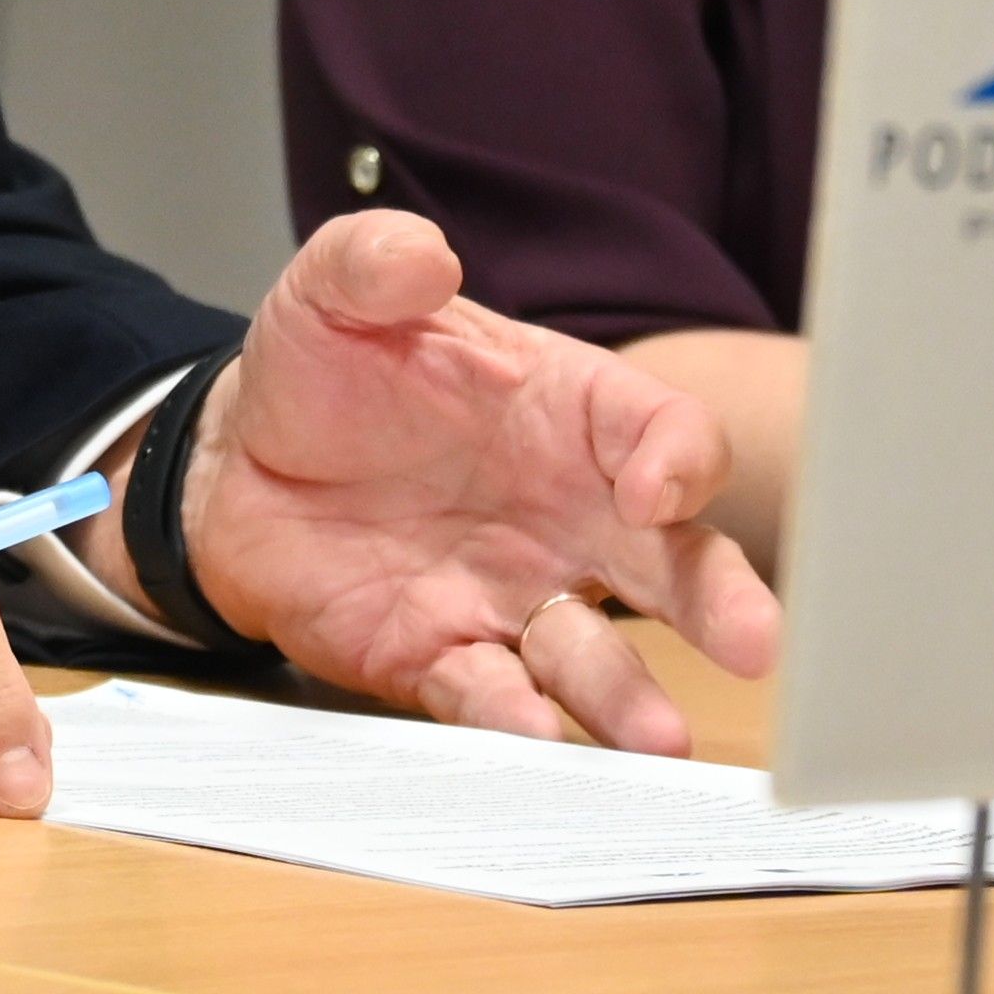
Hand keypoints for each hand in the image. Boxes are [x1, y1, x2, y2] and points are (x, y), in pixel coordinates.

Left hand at [143, 212, 781, 753]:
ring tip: (657, 739)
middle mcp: (568, 519)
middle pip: (670, 564)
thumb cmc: (322, 375)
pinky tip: (533, 734)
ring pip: (593, 656)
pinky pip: (488, 694)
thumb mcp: (335, 294)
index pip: (664, 434)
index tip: (654, 491)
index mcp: (570, 417)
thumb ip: (374, 264)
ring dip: (627, 696)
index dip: (677, 461)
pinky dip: (513, 718)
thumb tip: (421, 254)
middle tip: (754, 643)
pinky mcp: (443, 657)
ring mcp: (513, 597)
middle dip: (717, 602)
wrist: (240, 467)